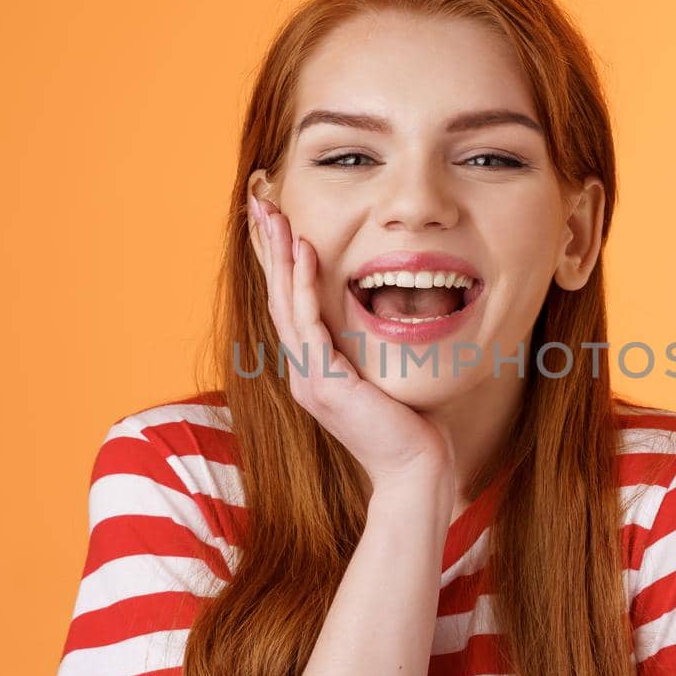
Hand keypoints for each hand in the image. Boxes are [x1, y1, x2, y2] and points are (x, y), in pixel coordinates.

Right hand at [248, 185, 455, 494]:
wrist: (416, 472)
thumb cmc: (413, 429)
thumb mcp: (388, 376)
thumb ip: (376, 347)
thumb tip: (395, 308)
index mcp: (314, 371)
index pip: (290, 306)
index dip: (280, 264)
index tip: (277, 224)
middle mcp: (303, 373)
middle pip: (277, 297)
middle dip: (268, 248)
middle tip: (259, 203)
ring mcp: (309, 379)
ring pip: (284, 303)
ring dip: (277, 255)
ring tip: (272, 214)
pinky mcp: (326, 383)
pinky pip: (308, 322)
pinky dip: (304, 283)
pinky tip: (303, 250)